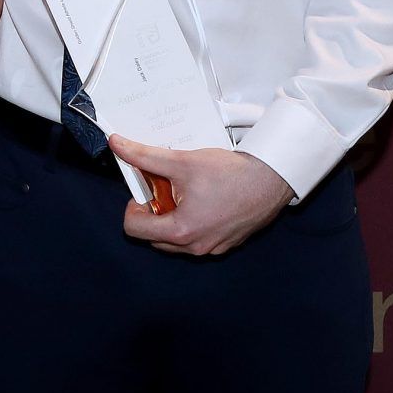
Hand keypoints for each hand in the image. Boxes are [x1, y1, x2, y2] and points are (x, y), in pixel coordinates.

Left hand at [112, 140, 292, 256]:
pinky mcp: (227, 243)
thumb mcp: (182, 161)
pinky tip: (203, 199)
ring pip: (176, 239)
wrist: (273, 178)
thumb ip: (145, 156)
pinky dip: (193, 221)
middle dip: (153, 212)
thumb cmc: (233, 174)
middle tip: (164, 188)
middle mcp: (197, 247)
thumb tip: (118, 145)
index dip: (133, 205)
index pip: (134, 229)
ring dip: (172, 217)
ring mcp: (214, 248)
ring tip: (184, 191)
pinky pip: (198, 238)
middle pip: (153, 236)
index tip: (144, 189)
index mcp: (181, 231)